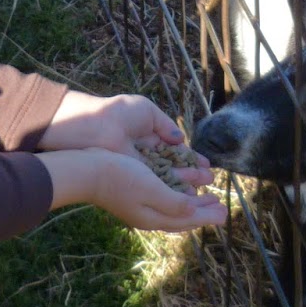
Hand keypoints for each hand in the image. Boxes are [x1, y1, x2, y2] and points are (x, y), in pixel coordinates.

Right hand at [39, 149, 225, 233]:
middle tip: (220, 207)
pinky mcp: (133, 194)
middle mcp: (148, 215)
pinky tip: (178, 188)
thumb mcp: (152, 190)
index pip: (187, 220)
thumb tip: (193, 211)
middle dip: (202, 211)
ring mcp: (139, 206)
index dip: (207, 216)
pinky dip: (176, 195)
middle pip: (181, 216)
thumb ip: (174, 203)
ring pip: (172, 207)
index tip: (225, 214)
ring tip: (206, 196)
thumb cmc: (120, 178)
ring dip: (191, 202)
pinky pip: (162, 199)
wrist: (87, 171)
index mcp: (154, 217)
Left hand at [41, 90, 214, 185]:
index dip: (190, 157)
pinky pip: (157, 185)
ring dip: (185, 182)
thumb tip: (180, 139)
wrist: (95, 127)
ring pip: (167, 177)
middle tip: (209, 179)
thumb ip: (165, 126)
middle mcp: (145, 153)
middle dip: (192, 173)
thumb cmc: (118, 113)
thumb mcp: (147, 111)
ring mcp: (139, 166)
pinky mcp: (134, 177)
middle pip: (173, 166)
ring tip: (203, 189)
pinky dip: (171, 189)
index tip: (206, 164)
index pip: (174, 149)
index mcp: (148, 135)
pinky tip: (186, 195)